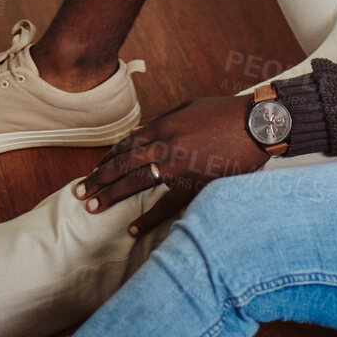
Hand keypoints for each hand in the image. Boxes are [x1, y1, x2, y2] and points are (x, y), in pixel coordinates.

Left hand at [74, 96, 270, 235]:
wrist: (257, 125)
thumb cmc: (225, 113)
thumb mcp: (190, 107)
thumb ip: (164, 120)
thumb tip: (141, 133)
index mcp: (165, 125)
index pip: (127, 145)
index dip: (108, 158)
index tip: (94, 170)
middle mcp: (167, 145)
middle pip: (124, 164)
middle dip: (98, 178)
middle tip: (79, 192)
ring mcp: (180, 167)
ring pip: (138, 182)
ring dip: (112, 194)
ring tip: (92, 206)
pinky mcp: (196, 184)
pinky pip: (167, 205)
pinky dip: (149, 218)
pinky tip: (132, 229)